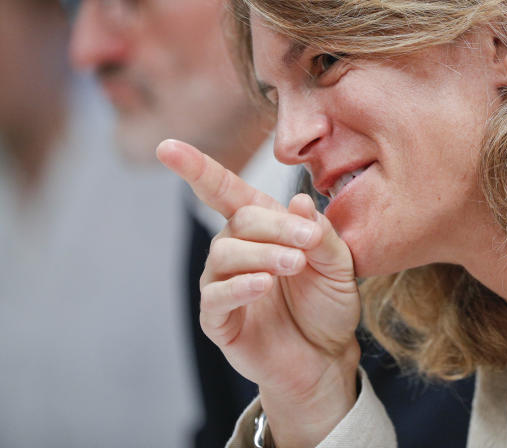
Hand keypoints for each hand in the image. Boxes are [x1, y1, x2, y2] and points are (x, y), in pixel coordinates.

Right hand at [157, 139, 360, 445]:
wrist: (328, 358)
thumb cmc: (328, 303)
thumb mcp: (339, 264)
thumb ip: (321, 233)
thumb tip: (299, 200)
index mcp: (261, 227)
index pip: (224, 190)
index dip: (196, 168)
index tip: (168, 147)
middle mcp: (235, 251)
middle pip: (237, 221)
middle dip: (274, 226)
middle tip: (307, 243)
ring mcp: (223, 285)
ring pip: (225, 256)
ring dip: (262, 255)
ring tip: (294, 265)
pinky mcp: (219, 321)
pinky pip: (217, 298)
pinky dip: (239, 287)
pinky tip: (262, 285)